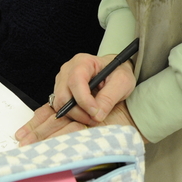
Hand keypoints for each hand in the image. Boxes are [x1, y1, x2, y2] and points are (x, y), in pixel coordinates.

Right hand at [14, 53, 136, 143]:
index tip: (96, 113)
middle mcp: (68, 70)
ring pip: (60, 103)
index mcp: (83, 62)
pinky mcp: (61, 91)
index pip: (76, 81)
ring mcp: (62, 80)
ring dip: (75, 114)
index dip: (84, 100)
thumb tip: (97, 115)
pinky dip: (72, 114)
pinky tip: (86, 114)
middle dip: (79, 111)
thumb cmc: (118, 73)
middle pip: (63, 94)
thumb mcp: (122, 82)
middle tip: (96, 118)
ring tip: (92, 117)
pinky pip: (60, 107)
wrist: (115, 72)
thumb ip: (109, 97)